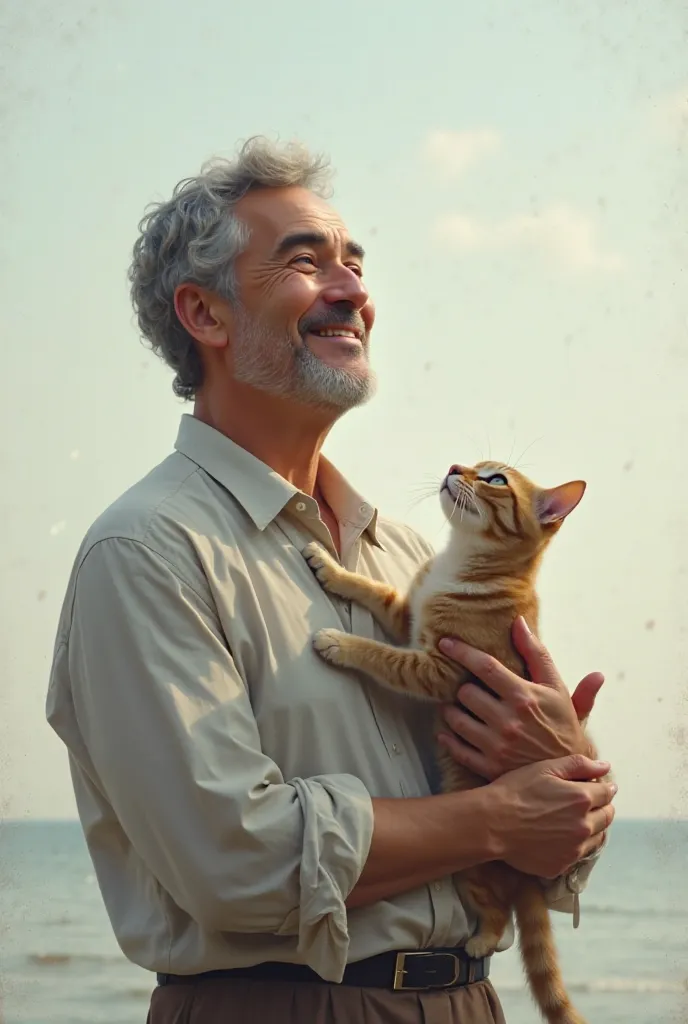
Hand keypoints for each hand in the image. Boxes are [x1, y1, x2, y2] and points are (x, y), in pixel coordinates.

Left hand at [437, 617, 600, 779]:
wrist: (570, 774)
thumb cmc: (562, 725)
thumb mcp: (556, 688)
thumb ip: (537, 654)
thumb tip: (519, 622)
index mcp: (524, 697)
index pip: (485, 667)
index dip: (461, 652)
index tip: (444, 643)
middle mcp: (508, 721)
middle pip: (465, 692)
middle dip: (464, 688)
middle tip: (468, 690)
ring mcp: (497, 746)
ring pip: (455, 718)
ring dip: (452, 711)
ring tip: (459, 708)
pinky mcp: (489, 767)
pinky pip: (456, 748)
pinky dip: (447, 738)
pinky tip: (449, 732)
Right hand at [489, 754, 616, 877]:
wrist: (492, 823)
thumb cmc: (516, 791)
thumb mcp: (545, 768)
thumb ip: (579, 765)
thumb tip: (606, 766)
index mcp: (582, 799)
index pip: (607, 793)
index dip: (603, 787)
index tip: (596, 786)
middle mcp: (584, 826)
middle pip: (607, 817)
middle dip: (601, 807)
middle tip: (585, 803)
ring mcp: (574, 849)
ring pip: (597, 838)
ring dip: (592, 827)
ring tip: (574, 820)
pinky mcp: (562, 865)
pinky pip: (578, 854)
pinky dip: (575, 845)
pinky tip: (559, 836)